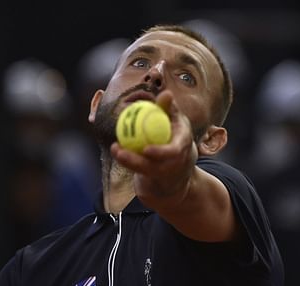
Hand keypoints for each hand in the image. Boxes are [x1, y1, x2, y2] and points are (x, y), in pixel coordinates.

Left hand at [110, 90, 197, 206]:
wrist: (180, 165)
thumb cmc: (175, 135)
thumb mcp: (175, 120)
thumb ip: (169, 108)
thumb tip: (167, 94)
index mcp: (183, 145)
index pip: (175, 152)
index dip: (161, 153)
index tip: (145, 149)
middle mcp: (176, 162)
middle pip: (155, 166)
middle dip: (136, 161)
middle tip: (120, 150)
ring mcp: (165, 172)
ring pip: (144, 170)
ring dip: (128, 161)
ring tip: (115, 149)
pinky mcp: (155, 178)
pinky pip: (139, 170)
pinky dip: (128, 161)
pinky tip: (117, 151)